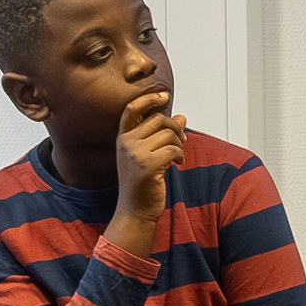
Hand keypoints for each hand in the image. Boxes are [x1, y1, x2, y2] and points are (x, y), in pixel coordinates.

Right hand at [110, 98, 188, 248]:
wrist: (134, 211)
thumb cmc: (141, 185)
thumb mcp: (148, 156)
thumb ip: (161, 136)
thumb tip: (181, 117)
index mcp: (123, 139)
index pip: (131, 109)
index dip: (148, 98)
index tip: (164, 94)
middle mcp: (126, 143)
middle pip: (158, 120)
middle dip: (175, 128)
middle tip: (182, 140)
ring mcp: (135, 153)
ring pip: (168, 134)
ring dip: (179, 144)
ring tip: (178, 157)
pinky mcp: (148, 164)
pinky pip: (173, 149)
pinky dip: (179, 155)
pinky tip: (177, 164)